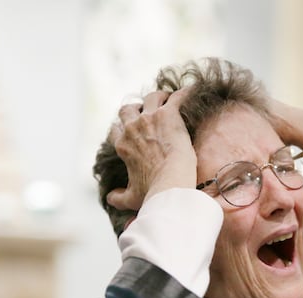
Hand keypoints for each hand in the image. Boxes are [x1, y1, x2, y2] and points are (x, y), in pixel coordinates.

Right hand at [106, 88, 196, 211]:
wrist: (171, 183)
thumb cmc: (152, 192)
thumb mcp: (131, 198)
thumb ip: (118, 198)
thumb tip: (109, 198)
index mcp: (123, 146)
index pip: (116, 129)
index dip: (123, 128)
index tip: (133, 130)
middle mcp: (132, 128)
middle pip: (128, 109)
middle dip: (136, 109)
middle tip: (148, 112)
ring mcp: (150, 119)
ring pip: (151, 97)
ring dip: (159, 98)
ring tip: (169, 101)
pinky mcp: (169, 114)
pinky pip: (178, 97)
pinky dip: (185, 94)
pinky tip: (192, 93)